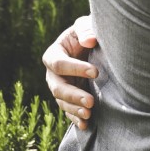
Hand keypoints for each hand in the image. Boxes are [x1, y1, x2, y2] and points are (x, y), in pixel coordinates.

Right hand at [42, 15, 99, 129]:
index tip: (96, 72)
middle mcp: (53, 73)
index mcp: (54, 53)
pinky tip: (85, 125)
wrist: (95, 45)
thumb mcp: (86, 26)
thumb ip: (86, 29)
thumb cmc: (89, 33)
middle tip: (91, 101)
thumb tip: (90, 40)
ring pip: (62, 102)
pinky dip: (76, 118)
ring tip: (89, 114)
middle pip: (58, 87)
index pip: (59, 64)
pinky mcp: (69, 98)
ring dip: (74, 109)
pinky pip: (68, 111)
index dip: (76, 68)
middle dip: (73, 95)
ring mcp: (60, 87)